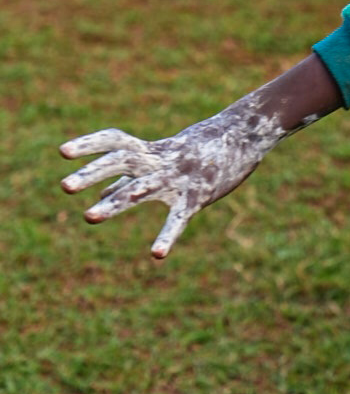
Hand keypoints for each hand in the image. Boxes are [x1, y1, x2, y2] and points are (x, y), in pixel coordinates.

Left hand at [59, 93, 289, 258]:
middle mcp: (160, 161)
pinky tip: (156, 255)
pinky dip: (168, 235)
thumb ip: (129, 178)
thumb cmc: (200, 150)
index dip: (90, 145)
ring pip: (142, 188)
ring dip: (115, 202)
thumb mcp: (163, 160)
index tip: (62, 152)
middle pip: (123, 159)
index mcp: (152, 151)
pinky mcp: (196, 196)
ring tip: (88, 216)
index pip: (116, 141)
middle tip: (64, 186)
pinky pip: (179, 218)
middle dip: (92, 172)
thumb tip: (99, 194)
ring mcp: (177, 177)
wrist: (243, 138)